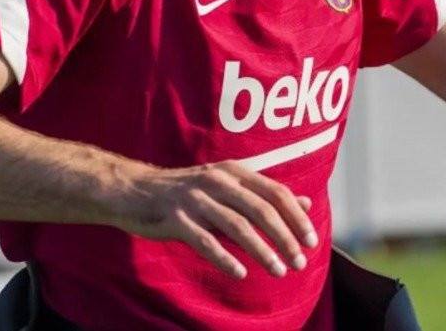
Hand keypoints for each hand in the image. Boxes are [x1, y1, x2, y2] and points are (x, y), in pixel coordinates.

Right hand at [116, 160, 318, 278]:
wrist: (133, 190)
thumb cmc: (187, 192)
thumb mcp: (227, 187)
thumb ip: (264, 195)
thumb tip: (305, 203)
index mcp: (233, 172)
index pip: (275, 192)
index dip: (296, 217)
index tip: (312, 241)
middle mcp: (217, 181)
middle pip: (261, 210)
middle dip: (284, 237)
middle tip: (300, 262)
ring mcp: (195, 199)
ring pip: (237, 226)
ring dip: (262, 250)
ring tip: (279, 270)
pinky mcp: (175, 218)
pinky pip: (204, 240)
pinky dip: (224, 257)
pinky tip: (240, 273)